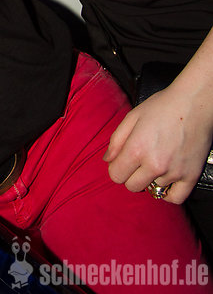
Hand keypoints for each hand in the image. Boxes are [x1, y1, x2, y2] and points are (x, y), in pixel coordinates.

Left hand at [103, 84, 212, 202]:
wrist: (194, 103)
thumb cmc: (162, 106)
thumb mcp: (132, 116)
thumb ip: (116, 140)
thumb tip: (107, 160)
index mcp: (137, 148)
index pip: (116, 175)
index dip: (116, 168)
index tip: (122, 161)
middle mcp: (155, 164)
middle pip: (132, 186)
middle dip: (131, 175)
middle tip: (139, 161)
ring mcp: (174, 173)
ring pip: (153, 189)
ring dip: (152, 178)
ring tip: (158, 159)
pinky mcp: (191, 176)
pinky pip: (175, 198)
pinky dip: (168, 192)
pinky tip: (166, 179)